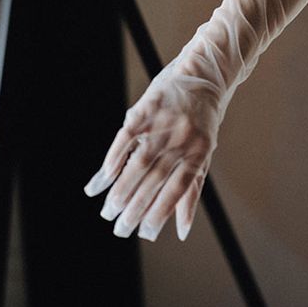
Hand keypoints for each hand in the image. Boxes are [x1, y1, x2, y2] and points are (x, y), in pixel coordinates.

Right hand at [83, 57, 220, 241]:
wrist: (204, 73)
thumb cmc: (203, 119)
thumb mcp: (204, 152)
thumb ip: (192, 189)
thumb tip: (182, 230)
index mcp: (198, 152)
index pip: (176, 191)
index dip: (159, 213)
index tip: (143, 233)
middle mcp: (181, 140)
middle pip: (154, 181)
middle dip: (135, 208)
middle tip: (119, 229)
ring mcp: (162, 124)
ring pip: (138, 164)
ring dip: (121, 190)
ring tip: (108, 211)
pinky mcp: (145, 110)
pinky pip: (125, 139)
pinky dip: (113, 160)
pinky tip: (103, 179)